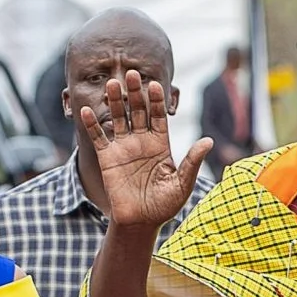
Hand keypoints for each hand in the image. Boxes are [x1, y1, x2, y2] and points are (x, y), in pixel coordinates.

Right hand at [82, 67, 210, 232]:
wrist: (141, 222)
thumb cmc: (164, 205)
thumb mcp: (182, 184)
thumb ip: (192, 162)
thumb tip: (208, 141)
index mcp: (160, 144)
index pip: (158, 116)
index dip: (157, 101)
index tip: (156, 84)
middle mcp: (141, 141)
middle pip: (138, 111)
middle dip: (135, 93)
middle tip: (131, 74)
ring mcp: (123, 148)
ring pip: (118, 118)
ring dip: (114, 102)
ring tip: (111, 85)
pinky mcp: (107, 158)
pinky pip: (99, 137)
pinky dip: (92, 125)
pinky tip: (87, 111)